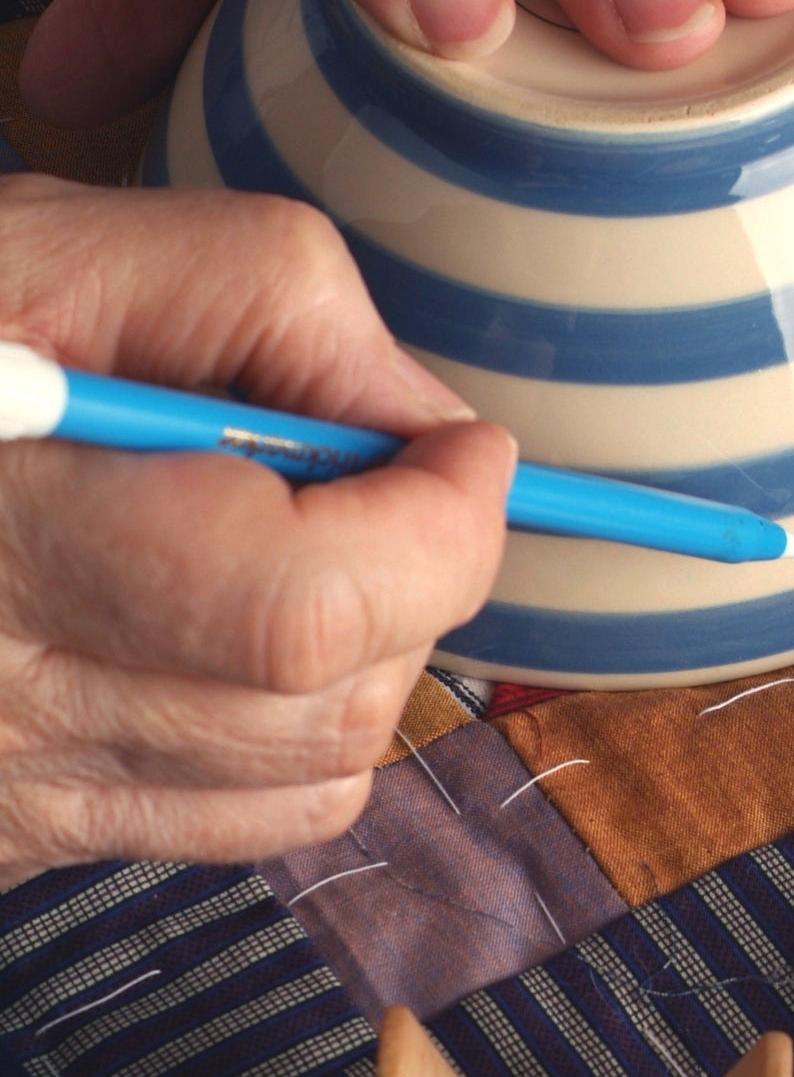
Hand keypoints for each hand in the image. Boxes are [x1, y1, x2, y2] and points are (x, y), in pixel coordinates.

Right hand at [0, 176, 512, 882]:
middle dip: (418, 580)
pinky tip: (226, 624)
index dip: (437, 527)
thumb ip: (259, 297)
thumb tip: (419, 424)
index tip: (465, 449)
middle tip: (386, 476)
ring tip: (299, 534)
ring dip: (364, 652)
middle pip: (327, 705)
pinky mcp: (11, 833)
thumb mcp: (40, 243)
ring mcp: (5, 793)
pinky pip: (229, 822)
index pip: (306, 605)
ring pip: (305, 782)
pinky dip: (287, 729)